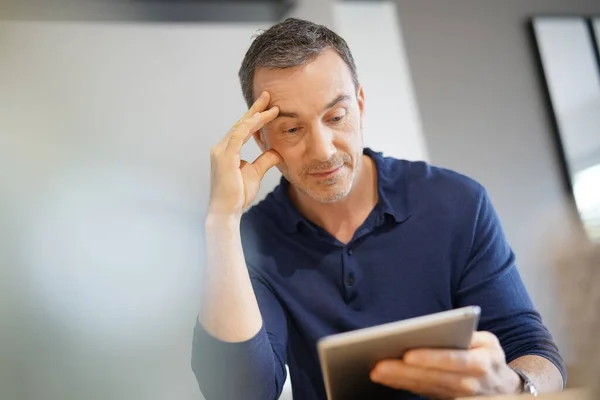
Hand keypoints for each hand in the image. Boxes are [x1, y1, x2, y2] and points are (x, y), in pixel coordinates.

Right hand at [208, 91, 280, 217]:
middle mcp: (221, 147)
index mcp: (227, 151)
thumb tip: (277, 150)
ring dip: (256, 115)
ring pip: (241, 127)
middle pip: (241, 123)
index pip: (243, 129)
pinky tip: (262, 118)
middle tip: (268, 95)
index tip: (269, 107)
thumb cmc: (238, 195)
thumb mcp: (256, 173)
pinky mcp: (224, 156)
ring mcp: (221, 151)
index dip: (256, 117)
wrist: (227, 211)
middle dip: (255, 109)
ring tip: (270, 105)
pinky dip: (250, 126)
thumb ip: (265, 160)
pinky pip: (238, 135)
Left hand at [370, 331, 520, 398]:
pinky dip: (403, 386)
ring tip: (377, 371)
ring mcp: (458, 396)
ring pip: (424, 387)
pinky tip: (387, 378)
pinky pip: (422, 393)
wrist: (501, 387)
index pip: (452, 360)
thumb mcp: (487, 342)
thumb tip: (440, 328)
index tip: (407, 354)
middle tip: (378, 365)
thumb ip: (468, 335)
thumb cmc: (488, 356)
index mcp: (480, 362)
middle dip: (404, 372)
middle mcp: (469, 383)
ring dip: (399, 380)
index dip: (430, 358)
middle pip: (432, 377)